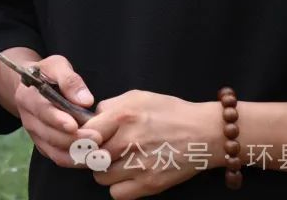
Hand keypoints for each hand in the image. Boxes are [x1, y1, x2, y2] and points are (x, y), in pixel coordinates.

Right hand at [14, 55, 95, 167]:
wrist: (34, 86)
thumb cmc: (48, 74)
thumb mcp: (57, 65)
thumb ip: (70, 80)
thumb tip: (85, 101)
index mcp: (27, 97)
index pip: (41, 111)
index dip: (57, 120)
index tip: (75, 125)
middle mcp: (29, 119)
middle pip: (49, 135)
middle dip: (74, 139)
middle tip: (98, 138)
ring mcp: (36, 135)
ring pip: (54, 151)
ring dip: (77, 154)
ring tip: (98, 151)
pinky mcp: (44, 145)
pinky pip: (59, 158)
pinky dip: (76, 161)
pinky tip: (94, 157)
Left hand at [77, 90, 222, 198]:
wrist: (205, 133)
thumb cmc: (170, 112)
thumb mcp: (137, 97)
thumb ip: (109, 107)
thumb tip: (89, 119)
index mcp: (122, 117)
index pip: (83, 134)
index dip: (81, 138)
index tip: (85, 140)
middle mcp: (127, 141)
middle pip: (88, 157)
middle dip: (92, 154)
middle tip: (102, 150)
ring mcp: (138, 165)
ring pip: (99, 176)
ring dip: (104, 171)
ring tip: (117, 161)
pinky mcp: (149, 184)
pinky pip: (116, 193)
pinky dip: (118, 187)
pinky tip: (127, 175)